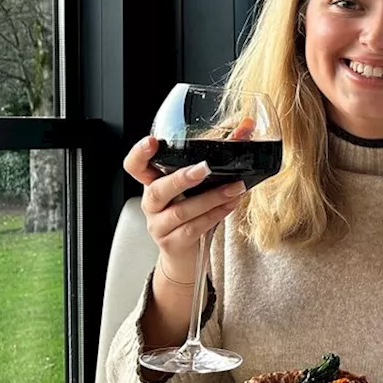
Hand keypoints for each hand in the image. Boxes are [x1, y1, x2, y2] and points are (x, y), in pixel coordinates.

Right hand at [122, 131, 248, 263]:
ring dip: (211, 198)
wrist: (186, 256)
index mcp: (154, 184)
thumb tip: (247, 126)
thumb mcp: (201, 186)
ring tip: (235, 188)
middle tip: (205, 168)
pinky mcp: (173, 243)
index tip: (151, 141)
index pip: (135, 167)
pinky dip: (215, 215)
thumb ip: (220, 156)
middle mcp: (152, 204)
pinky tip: (231, 205)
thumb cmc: (194, 214)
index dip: (139, 154)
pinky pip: (193, 228)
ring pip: (180, 211)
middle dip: (181, 178)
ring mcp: (159, 226)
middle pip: (157, 190)